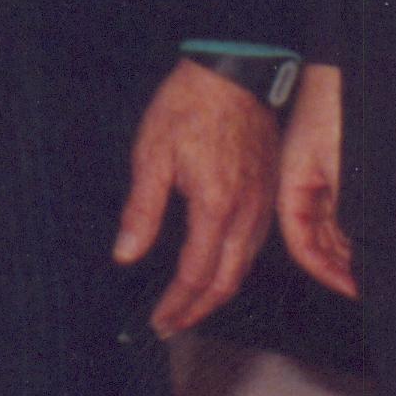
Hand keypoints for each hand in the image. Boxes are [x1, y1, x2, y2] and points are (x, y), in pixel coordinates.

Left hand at [114, 59, 281, 336]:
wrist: (234, 71)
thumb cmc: (190, 105)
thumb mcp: (152, 154)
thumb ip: (142, 210)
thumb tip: (126, 253)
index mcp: (216, 206)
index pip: (195, 274)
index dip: (176, 304)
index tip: (158, 321)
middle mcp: (246, 212)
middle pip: (226, 281)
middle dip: (197, 310)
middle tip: (172, 324)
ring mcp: (262, 203)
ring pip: (244, 266)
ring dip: (217, 291)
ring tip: (191, 304)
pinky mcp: (268, 191)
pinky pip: (254, 244)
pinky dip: (234, 266)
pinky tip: (217, 266)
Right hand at [276, 62, 356, 297]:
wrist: (341, 65)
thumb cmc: (334, 109)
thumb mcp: (341, 168)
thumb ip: (343, 211)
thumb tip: (354, 248)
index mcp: (292, 187)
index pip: (304, 244)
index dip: (327, 271)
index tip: (353, 288)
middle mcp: (301, 184)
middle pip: (318, 238)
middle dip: (341, 263)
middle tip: (368, 282)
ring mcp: (317, 174)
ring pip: (331, 224)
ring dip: (350, 245)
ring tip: (376, 263)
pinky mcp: (332, 163)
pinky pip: (341, 205)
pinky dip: (356, 223)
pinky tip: (374, 232)